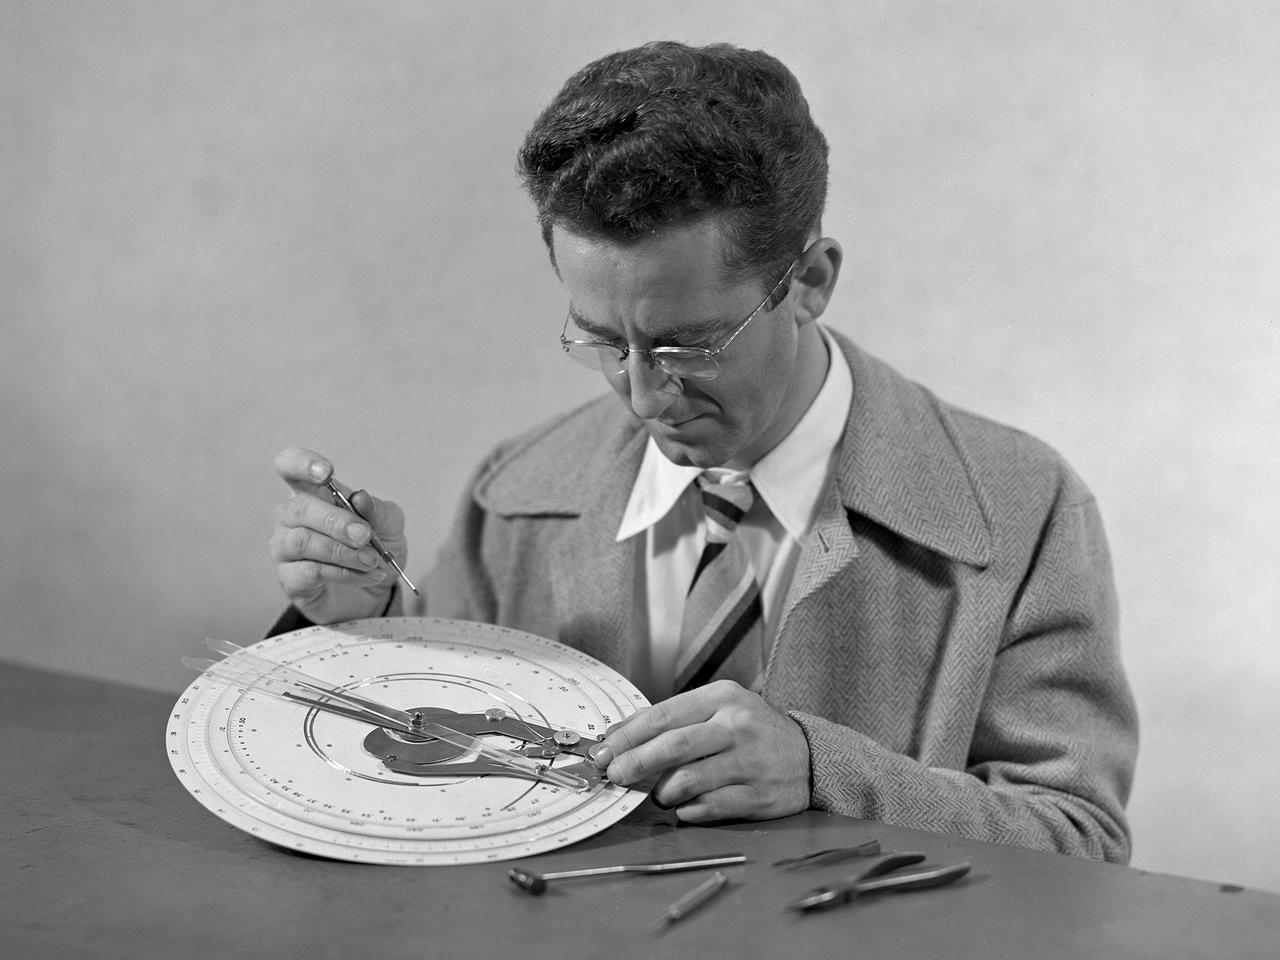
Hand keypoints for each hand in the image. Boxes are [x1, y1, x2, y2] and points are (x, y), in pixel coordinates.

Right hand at [268, 446, 408, 623]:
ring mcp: (286, 548)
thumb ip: (379, 511)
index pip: (290, 466)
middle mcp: (291, 517)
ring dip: (342, 551)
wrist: (376, 592)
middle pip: (299, 509)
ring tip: (371, 560)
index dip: (302, 464)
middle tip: (365, 536)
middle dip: (337, 521)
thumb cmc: (375, 549)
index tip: (327, 474)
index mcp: (312, 493)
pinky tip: (366, 576)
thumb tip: (360, 498)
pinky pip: (309, 571)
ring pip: (302, 542)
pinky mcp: (290, 579)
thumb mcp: (390, 526)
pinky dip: (344, 573)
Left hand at [594, 680, 810, 822]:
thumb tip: (618, 733)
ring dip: (662, 792)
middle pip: (672, 747)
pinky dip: (687, 810)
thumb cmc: (752, 730)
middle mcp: (737, 726)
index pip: (663, 716)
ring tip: (660, 793)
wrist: (809, 755)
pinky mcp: (758, 796)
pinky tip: (684, 807)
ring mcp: (749, 762)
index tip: (603, 750)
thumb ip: (673, 719)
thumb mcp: (718, 707)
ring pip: (687, 781)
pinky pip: (708, 807)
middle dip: (634, 764)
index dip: (627, 736)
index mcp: (722, 698)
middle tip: (614, 775)